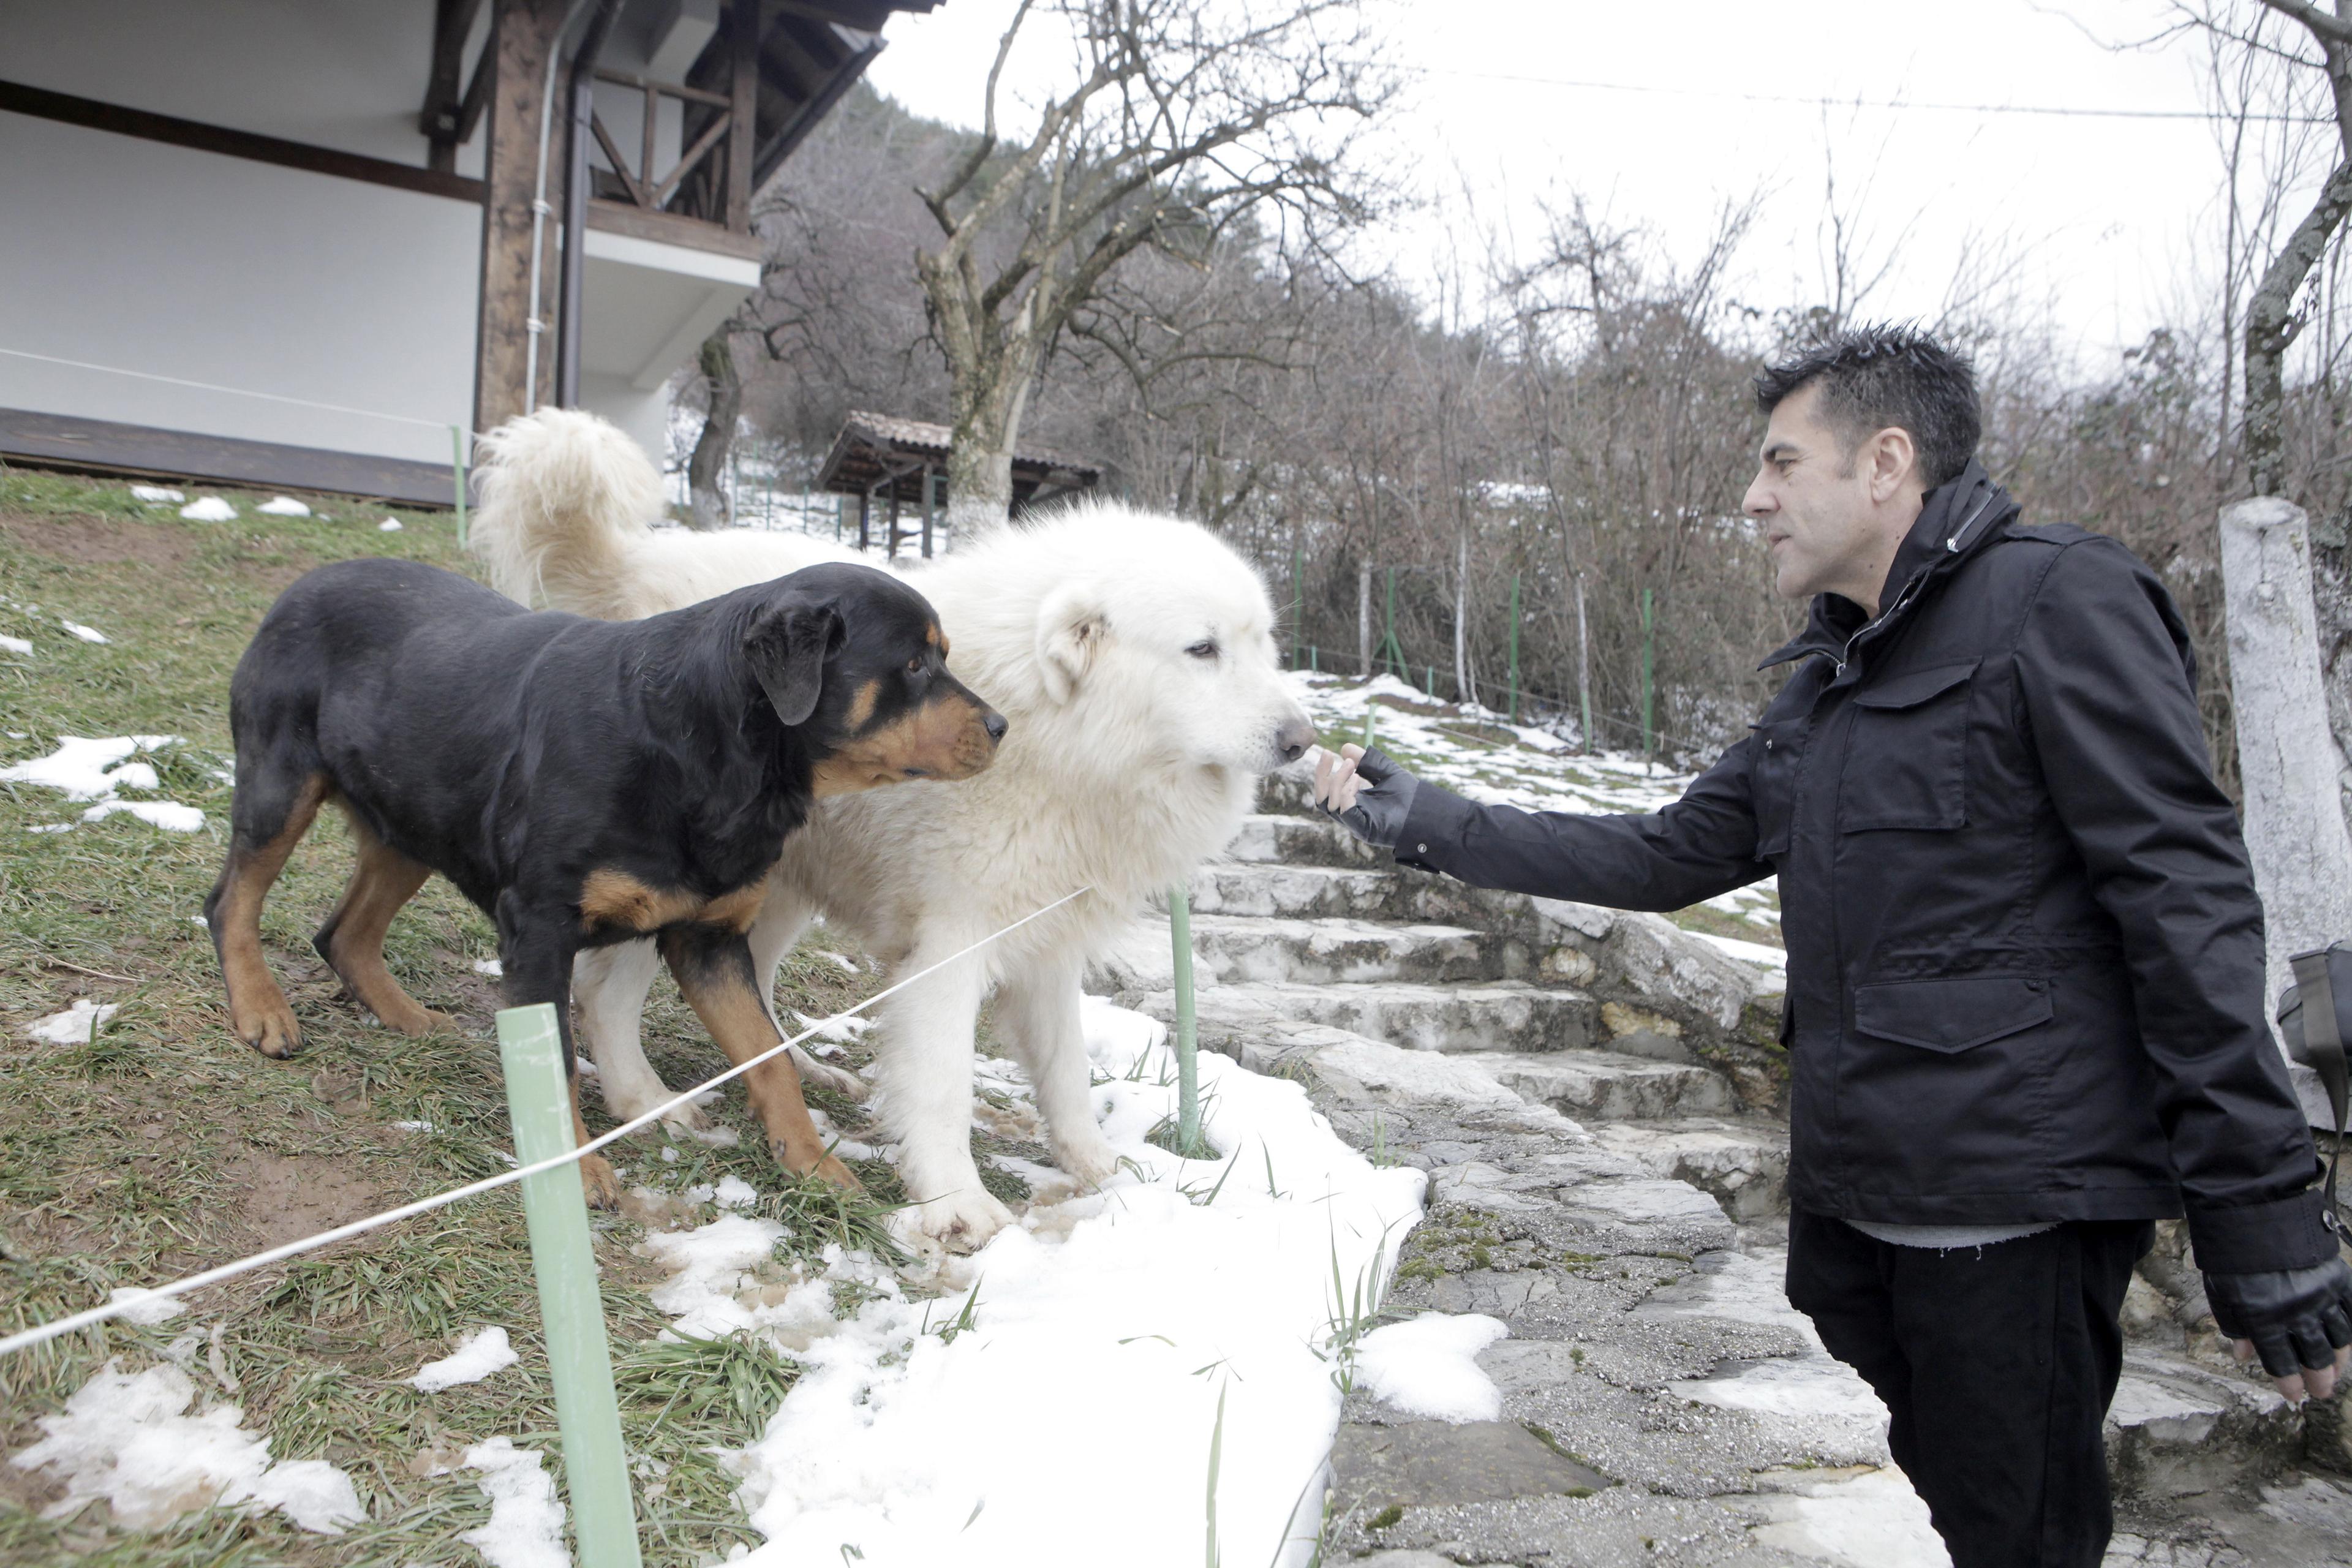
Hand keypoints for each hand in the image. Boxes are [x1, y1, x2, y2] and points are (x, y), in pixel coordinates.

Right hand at [1310, 743, 1416, 848]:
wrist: (1427, 812)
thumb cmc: (1409, 796)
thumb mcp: (1387, 772)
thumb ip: (1368, 761)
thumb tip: (1345, 748)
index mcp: (1354, 801)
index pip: (1328, 789)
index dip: (1323, 771)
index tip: (1327, 752)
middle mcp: (1351, 813)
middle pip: (1322, 798)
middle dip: (1322, 775)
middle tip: (1330, 755)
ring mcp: (1356, 823)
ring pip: (1330, 805)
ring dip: (1336, 781)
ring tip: (1351, 766)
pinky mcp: (1364, 829)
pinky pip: (1344, 812)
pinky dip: (1345, 794)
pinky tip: (1356, 779)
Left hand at [2205, 1256, 2351, 1401]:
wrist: (2253, 1213)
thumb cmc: (2230, 1254)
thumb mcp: (2220, 1291)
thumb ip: (2234, 1325)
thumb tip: (2243, 1356)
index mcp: (2264, 1319)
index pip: (2281, 1363)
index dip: (2289, 1383)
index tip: (2294, 1395)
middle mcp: (2297, 1312)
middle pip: (2316, 1357)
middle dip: (2321, 1379)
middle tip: (2322, 1391)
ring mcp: (2321, 1296)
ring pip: (2340, 1339)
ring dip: (2340, 1360)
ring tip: (2337, 1372)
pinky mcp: (2337, 1278)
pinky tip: (2348, 1339)